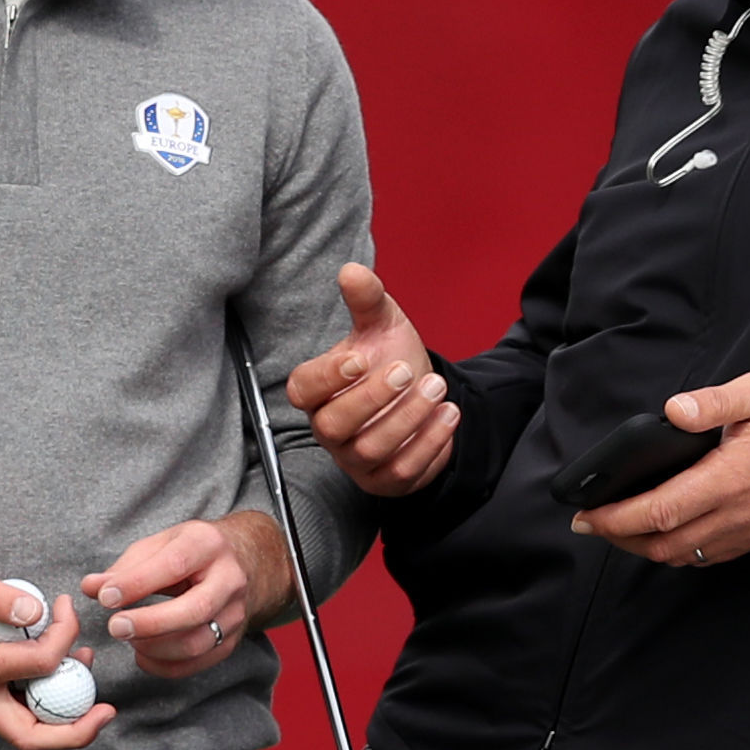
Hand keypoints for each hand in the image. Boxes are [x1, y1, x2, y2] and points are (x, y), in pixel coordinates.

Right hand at [0, 528, 116, 749]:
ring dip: (63, 714)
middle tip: (108, 711)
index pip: (39, 665)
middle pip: (31, 736)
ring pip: (26, 729)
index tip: (66, 606)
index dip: (65, 636)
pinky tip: (61, 666)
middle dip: (75, 731)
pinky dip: (45, 699)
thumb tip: (40, 613)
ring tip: (87, 671)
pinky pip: (18, 710)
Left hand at [85, 511, 288, 678]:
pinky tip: (143, 656)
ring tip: (128, 640)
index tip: (105, 597)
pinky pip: (200, 662)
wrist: (242, 562)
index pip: (174, 565)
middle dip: (149, 624)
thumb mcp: (159, 545)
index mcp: (207, 544)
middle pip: (193, 610)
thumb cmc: (190, 552)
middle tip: (115, 628)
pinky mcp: (233, 639)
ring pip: (198, 642)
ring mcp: (235, 612)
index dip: (137, 584)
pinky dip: (166, 666)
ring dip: (155, 648)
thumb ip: (125, 567)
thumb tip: (91, 587)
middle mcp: (229, 579)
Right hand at [285, 262, 456, 495]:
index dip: (327, 378)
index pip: (302, 390)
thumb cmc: (391, 357)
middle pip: (334, 425)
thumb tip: (352, 270)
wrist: (422, 393)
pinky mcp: (384, 479)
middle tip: (408, 370)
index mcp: (317, 392)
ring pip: (371, 449)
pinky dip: (428, 444)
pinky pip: (401, 471)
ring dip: (408, 418)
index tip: (359, 359)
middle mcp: (329, 429)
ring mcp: (355, 459)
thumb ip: (366, 300)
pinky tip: (447, 415)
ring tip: (437, 388)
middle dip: (373, 398)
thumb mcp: (383, 324)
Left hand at [569, 365, 749, 566]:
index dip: (616, 518)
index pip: (659, 511)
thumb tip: (671, 411)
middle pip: (663, 545)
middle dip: (620, 538)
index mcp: (732, 478)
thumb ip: (713, 403)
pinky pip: (711, 556)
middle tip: (591, 524)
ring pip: (686, 557)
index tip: (587, 515)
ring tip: (621, 528)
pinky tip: (666, 532)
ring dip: (647, 548)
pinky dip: (679, 551)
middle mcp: (739, 514)